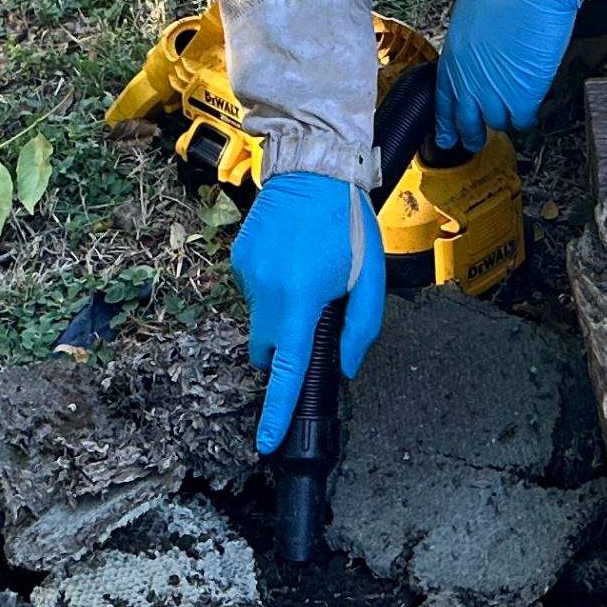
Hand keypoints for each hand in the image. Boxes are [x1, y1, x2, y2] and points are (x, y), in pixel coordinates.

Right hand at [231, 170, 385, 453]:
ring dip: (281, 317)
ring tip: (307, 278)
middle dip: (285, 353)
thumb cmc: (346, 219)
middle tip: (315, 324)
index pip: (287, 369)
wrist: (311, 164)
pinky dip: (272, 292)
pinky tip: (291, 262)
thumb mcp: (368, 276)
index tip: (267, 441)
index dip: (277, 411)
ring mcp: (246, 272)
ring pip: (259, 321)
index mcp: (302, 297)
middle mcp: (266, 288)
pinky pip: (254, 293)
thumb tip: (343, 367)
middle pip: (266, 351)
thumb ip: (360, 329)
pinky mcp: (238, 258)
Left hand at [435, 0, 580, 153]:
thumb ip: (467, 41)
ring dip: (500, 122)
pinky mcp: (525, 94)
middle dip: (470, 134)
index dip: (445, 122)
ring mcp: (497, 90)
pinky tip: (528, 112)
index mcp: (453, 56)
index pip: (443, 100)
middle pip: (467, 121)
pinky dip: (526, 118)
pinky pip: (523, 120)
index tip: (445, 135)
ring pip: (496, 123)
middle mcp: (470, 79)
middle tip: (473, 142)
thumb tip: (475, 50)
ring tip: (506, 120)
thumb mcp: (469, 11)